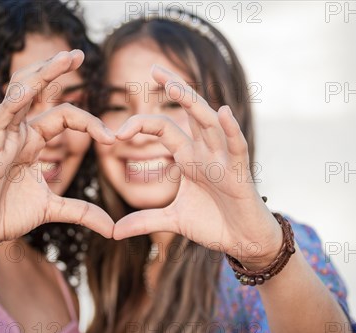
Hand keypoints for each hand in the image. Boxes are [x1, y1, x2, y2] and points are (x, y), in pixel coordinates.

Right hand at [0, 50, 115, 257]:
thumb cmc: (8, 214)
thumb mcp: (54, 209)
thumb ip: (83, 212)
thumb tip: (114, 229)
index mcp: (34, 141)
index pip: (65, 116)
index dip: (91, 122)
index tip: (113, 138)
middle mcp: (19, 132)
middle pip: (38, 91)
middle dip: (56, 70)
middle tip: (80, 53)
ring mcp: (3, 137)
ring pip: (20, 94)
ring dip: (42, 74)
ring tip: (64, 58)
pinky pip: (0, 118)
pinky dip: (13, 103)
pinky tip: (27, 91)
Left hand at [113, 65, 282, 268]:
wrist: (242, 241)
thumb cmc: (214, 224)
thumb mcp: (173, 221)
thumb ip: (145, 220)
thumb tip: (113, 232)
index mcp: (188, 158)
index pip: (164, 129)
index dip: (141, 124)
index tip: (116, 133)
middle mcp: (205, 152)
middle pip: (190, 113)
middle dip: (175, 90)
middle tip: (154, 69)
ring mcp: (223, 160)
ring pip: (209, 124)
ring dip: (194, 104)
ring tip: (176, 86)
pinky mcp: (239, 173)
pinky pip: (237, 147)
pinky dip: (231, 130)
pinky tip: (224, 112)